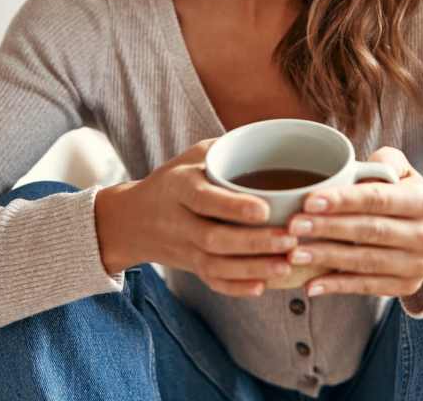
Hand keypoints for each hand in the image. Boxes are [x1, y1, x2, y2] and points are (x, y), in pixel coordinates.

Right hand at [94, 139, 298, 295]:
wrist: (132, 219)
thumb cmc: (174, 179)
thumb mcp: (192, 155)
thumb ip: (225, 148)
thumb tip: (270, 135)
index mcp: (179, 187)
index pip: (205, 199)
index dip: (234, 208)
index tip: (265, 210)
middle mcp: (179, 221)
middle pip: (214, 239)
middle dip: (253, 243)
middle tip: (290, 240)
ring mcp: (183, 248)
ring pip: (215, 266)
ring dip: (252, 269)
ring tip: (286, 265)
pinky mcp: (189, 267)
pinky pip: (211, 282)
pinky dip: (236, 288)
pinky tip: (263, 287)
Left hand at [283, 147, 422, 297]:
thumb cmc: (401, 194)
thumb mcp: (400, 170)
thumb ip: (384, 161)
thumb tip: (364, 167)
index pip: (380, 199)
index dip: (344, 200)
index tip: (310, 201)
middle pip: (371, 231)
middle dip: (329, 228)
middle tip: (294, 225)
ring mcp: (419, 265)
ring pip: (367, 262)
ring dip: (327, 258)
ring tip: (294, 254)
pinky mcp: (407, 287)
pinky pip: (368, 287)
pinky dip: (337, 286)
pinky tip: (311, 284)